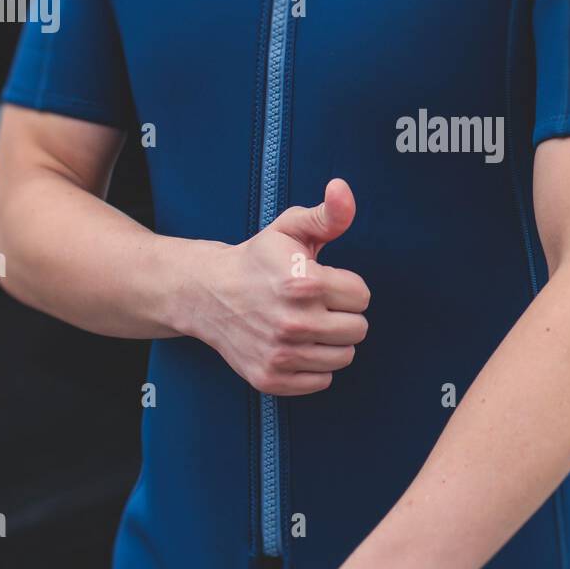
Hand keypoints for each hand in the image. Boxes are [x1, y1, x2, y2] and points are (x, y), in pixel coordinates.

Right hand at [177, 178, 369, 394]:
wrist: (207, 293)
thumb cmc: (259, 259)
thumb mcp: (291, 228)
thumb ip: (328, 213)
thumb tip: (342, 188)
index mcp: (303, 283)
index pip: (362, 297)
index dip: (346, 286)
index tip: (323, 282)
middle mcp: (293, 322)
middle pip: (358, 329)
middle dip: (342, 314)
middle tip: (316, 304)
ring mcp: (280, 354)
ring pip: (344, 357)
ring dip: (331, 340)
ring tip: (307, 323)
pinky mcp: (270, 378)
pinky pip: (322, 380)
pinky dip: (314, 365)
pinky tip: (296, 344)